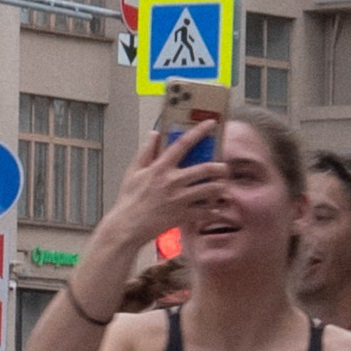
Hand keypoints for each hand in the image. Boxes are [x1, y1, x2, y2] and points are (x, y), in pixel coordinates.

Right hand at [92, 111, 221, 278]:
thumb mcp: (133, 171)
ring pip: (210, 190)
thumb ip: (146, 152)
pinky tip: (215, 209)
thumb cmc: (129, 200)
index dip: (199, 132)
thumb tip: (154, 134)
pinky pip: (205, 212)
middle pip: (206, 169)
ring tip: (221, 187)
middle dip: (220, 167)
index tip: (211, 123)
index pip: (183, 144)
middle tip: (224, 168)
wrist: (127, 227)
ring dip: (220, 187)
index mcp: (160, 168)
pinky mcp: (182, 216)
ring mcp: (179, 199)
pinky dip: (214, 211)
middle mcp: (173, 182)